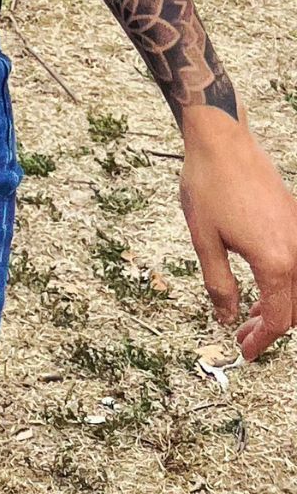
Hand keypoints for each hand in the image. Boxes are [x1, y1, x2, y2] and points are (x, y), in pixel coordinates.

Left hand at [178, 105, 296, 361]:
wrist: (223, 141)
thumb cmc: (209, 186)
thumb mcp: (205, 240)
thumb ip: (219, 284)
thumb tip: (228, 318)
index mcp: (277, 261)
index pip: (278, 318)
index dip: (262, 341)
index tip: (245, 353)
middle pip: (294, 309)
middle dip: (269, 328)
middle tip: (241, 338)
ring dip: (279, 308)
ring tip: (248, 318)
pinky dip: (285, 286)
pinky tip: (262, 289)